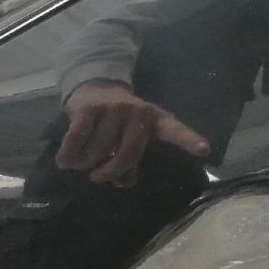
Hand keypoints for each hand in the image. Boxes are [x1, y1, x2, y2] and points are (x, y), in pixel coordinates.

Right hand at [56, 80, 209, 186]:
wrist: (94, 85)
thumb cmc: (117, 120)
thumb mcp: (130, 137)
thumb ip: (130, 162)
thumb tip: (123, 182)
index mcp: (154, 119)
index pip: (174, 130)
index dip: (189, 140)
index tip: (204, 150)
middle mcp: (137, 111)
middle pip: (128, 153)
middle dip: (111, 171)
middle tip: (99, 177)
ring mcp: (113, 108)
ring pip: (100, 149)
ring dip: (86, 163)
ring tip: (81, 164)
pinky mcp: (89, 108)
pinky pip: (78, 139)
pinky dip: (70, 155)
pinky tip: (65, 162)